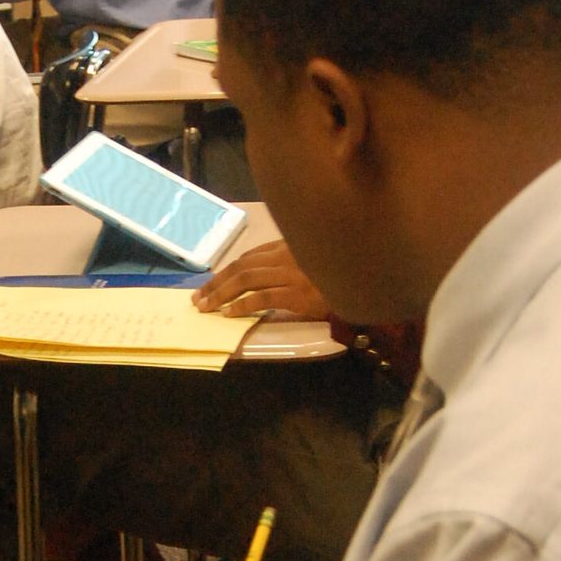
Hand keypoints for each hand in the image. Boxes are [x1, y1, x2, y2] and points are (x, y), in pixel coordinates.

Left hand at [191, 239, 328, 321]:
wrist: (363, 284)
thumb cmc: (336, 275)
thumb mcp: (309, 260)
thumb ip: (286, 262)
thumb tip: (257, 278)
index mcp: (287, 246)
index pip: (248, 257)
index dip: (225, 271)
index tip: (209, 285)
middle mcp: (286, 255)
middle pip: (241, 266)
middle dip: (216, 282)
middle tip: (198, 298)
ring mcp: (292, 273)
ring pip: (246, 279)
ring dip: (221, 294)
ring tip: (205, 307)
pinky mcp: (297, 292)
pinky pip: (262, 297)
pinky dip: (242, 305)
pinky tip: (228, 313)